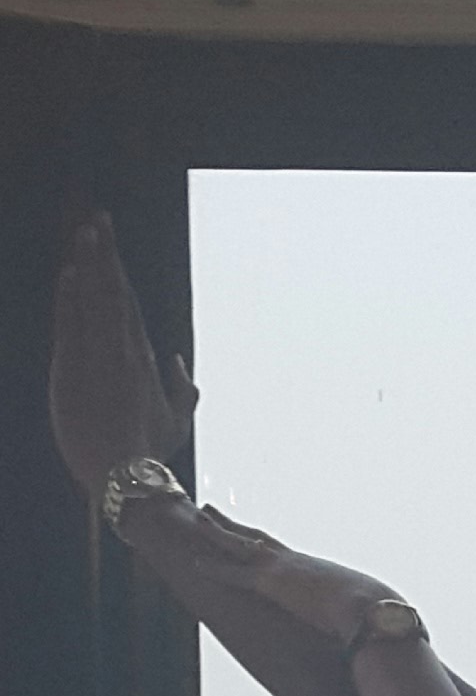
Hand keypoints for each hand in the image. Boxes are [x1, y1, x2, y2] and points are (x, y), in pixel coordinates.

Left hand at [50, 211, 196, 500]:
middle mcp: (124, 351)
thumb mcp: (175, 425)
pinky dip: (71, 299)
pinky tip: (70, 272)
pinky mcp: (76, 371)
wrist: (125, 477)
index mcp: (143, 359)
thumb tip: (181, 363)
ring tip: (86, 231)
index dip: (115, 269)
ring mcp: (100, 359)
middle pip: (113, 291)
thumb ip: (184, 391)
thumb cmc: (149, 456)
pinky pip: (73, 326)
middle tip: (99, 217)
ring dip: (90, 264)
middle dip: (106, 253)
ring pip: (95, 302)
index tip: (108, 239)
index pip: (127, 303)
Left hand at [182, 504, 405, 647]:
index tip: (255, 538)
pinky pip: (234, 573)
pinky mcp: (272, 584)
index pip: (288, 557)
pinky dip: (213, 566)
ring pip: (240, 545)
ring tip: (197, 515)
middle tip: (213, 510)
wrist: (375, 614)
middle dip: (235, 526)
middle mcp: (299, 563)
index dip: (268, 547)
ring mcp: (284, 570)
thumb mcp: (381, 621)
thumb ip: (383, 624)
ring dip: (216, 531)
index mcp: (321, 572)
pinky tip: (193, 561)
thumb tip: (408, 636)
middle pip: (259, 539)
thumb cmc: (384, 622)